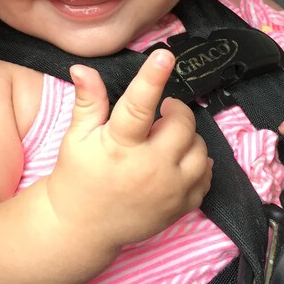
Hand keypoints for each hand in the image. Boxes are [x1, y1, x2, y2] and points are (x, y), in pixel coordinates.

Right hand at [45, 49, 211, 252]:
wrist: (82, 228)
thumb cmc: (78, 175)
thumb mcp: (77, 137)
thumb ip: (89, 101)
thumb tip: (82, 67)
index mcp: (119, 147)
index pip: (138, 106)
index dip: (152, 78)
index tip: (164, 55)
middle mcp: (149, 168)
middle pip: (181, 125)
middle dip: (174, 111)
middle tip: (160, 113)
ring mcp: (169, 190)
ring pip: (200, 149)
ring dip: (187, 137)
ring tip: (166, 139)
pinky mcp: (181, 206)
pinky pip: (206, 174)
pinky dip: (197, 162)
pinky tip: (176, 160)